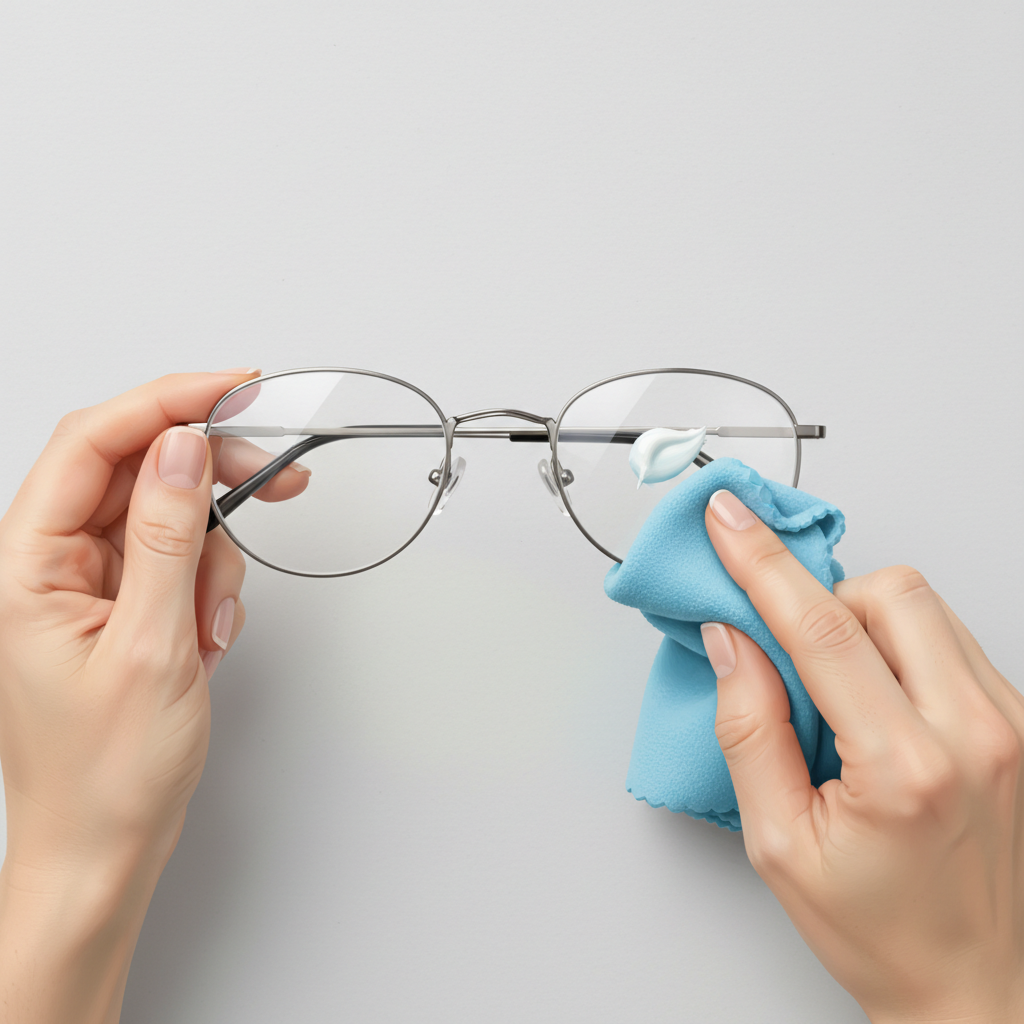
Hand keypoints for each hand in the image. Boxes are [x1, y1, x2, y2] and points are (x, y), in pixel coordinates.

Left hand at [0, 370, 302, 1023]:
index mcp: (26, 564)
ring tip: (213, 626)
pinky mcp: (126, 603)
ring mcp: (91, 582)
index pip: (93, 444)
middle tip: (276, 480)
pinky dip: (211, 589)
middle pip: (140, 470)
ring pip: (173, 516)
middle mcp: (52, 562)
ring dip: (214, 559)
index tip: (235, 388)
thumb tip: (184, 449)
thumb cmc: (106, 773)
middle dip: (211, 478)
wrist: (106, 848)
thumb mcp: (151, 646)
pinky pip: (182, 560)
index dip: (166, 402)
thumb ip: (170, 537)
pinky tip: (207, 639)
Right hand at [701, 489, 1022, 1022]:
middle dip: (821, 597)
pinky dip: (896, 643)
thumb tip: (733, 642)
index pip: (822, 632)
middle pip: (888, 594)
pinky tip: (875, 696)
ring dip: (860, 620)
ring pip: (922, 605)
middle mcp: (973, 734)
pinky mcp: (1017, 720)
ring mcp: (1007, 724)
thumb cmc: (882, 929)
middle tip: (785, 643)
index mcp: (906, 769)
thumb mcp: (779, 844)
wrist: (975, 982)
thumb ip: (748, 731)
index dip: (763, 563)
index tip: (729, 520)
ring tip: (835, 685)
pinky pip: (948, 637)